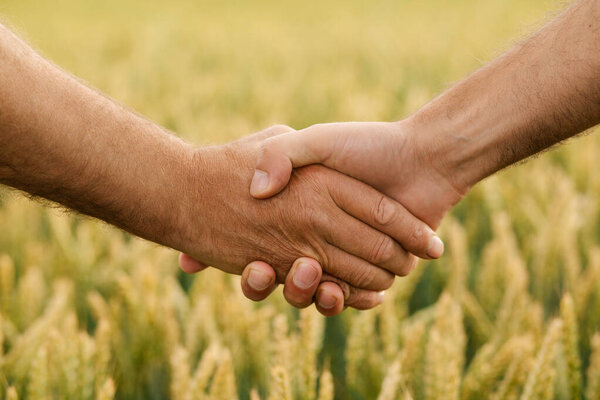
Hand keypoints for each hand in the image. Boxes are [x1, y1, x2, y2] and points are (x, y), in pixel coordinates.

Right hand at [176, 125, 438, 311]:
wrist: (423, 160)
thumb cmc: (367, 145)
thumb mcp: (315, 140)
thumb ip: (281, 154)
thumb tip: (256, 189)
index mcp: (299, 210)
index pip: (250, 238)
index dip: (225, 250)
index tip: (192, 264)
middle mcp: (314, 237)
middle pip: (275, 273)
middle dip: (260, 281)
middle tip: (257, 270)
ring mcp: (341, 257)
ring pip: (309, 291)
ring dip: (302, 293)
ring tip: (308, 279)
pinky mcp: (369, 273)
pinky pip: (346, 298)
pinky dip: (338, 301)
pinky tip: (334, 292)